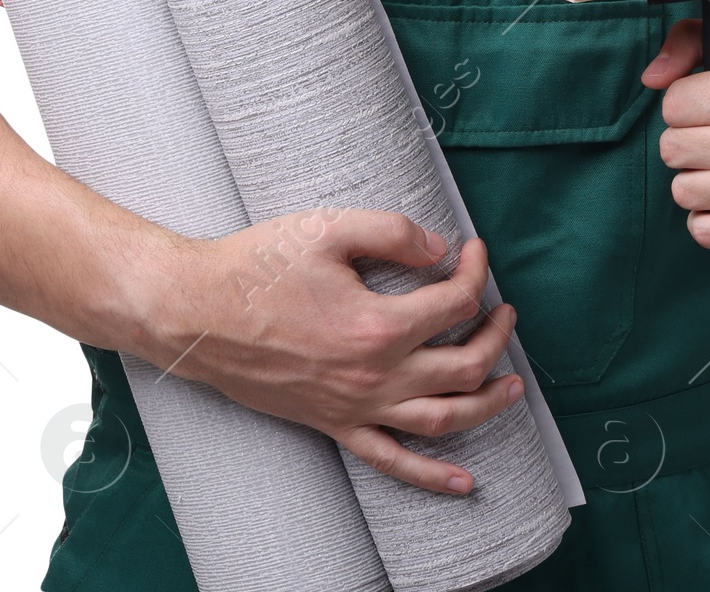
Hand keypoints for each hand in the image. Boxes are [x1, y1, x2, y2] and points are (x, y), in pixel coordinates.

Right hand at [137, 210, 522, 494]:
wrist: (197, 312)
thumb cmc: (257, 266)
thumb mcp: (327, 227)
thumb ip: (392, 231)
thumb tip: (440, 248)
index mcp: (378, 324)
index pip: (455, 303)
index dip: (474, 272)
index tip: (472, 249)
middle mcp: (375, 376)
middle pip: (463, 364)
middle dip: (495, 335)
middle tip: (503, 310)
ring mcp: (355, 407)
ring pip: (444, 420)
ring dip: (487, 403)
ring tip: (512, 384)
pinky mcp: (334, 425)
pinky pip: (392, 462)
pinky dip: (434, 476)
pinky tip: (465, 482)